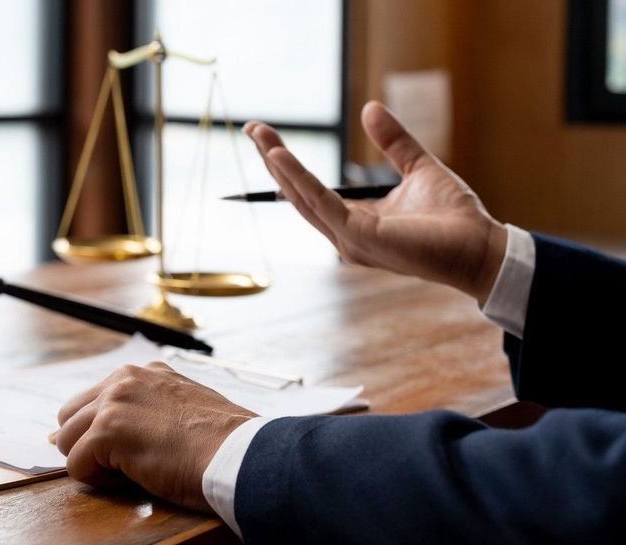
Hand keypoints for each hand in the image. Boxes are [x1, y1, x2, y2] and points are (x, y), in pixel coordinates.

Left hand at [55, 362, 257, 512]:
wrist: (240, 456)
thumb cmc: (222, 445)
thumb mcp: (184, 410)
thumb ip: (149, 411)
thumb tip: (111, 432)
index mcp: (143, 374)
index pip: (92, 401)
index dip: (98, 434)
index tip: (125, 453)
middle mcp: (124, 379)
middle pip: (69, 418)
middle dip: (86, 446)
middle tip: (124, 466)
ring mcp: (113, 403)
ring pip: (66, 441)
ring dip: (93, 464)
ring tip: (133, 473)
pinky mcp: (106, 432)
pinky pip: (76, 466)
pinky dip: (99, 482)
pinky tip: (134, 480)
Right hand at [245, 101, 506, 304]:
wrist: (479, 246)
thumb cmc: (453, 218)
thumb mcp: (418, 167)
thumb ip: (393, 142)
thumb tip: (369, 108)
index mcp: (354, 222)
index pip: (311, 192)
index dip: (288, 165)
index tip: (268, 135)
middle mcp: (345, 235)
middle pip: (297, 195)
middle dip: (274, 161)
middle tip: (253, 128)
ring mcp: (349, 240)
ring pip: (304, 200)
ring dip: (281, 169)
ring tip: (263, 140)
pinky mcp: (360, 238)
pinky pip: (323, 204)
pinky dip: (300, 180)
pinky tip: (283, 159)